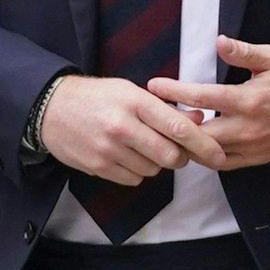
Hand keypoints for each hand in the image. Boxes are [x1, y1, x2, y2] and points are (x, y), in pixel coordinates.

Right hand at [39, 75, 224, 184]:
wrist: (49, 108)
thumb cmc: (96, 96)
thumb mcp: (129, 91)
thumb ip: (164, 107)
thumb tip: (198, 120)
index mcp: (134, 101)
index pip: (178, 127)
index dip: (204, 144)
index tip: (219, 154)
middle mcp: (123, 126)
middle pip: (171, 155)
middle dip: (181, 157)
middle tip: (177, 151)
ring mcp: (109, 149)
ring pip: (153, 169)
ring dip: (156, 163)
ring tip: (142, 147)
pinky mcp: (98, 166)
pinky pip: (133, 179)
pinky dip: (137, 171)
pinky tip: (126, 156)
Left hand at [148, 36, 269, 169]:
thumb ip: (243, 53)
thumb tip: (218, 41)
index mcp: (250, 101)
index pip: (202, 98)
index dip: (174, 91)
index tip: (154, 86)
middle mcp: (249, 129)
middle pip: (198, 134)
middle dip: (173, 124)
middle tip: (154, 112)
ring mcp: (253, 148)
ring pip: (208, 154)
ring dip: (188, 142)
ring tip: (170, 127)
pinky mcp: (259, 158)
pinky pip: (224, 164)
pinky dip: (206, 155)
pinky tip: (195, 142)